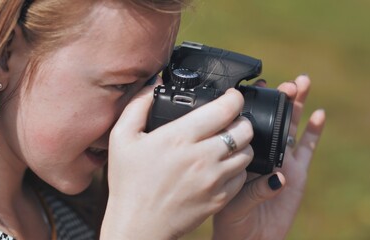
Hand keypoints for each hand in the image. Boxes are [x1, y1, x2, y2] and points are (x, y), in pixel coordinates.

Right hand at [101, 79, 253, 239]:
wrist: (138, 225)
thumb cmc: (128, 182)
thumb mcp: (121, 138)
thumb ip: (138, 105)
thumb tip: (155, 83)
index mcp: (179, 137)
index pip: (224, 109)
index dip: (234, 97)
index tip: (232, 96)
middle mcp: (202, 156)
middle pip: (244, 129)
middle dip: (241, 119)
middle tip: (231, 120)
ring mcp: (214, 179)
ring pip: (248, 152)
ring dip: (242, 143)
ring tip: (228, 143)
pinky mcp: (220, 198)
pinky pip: (243, 176)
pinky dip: (239, 167)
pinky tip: (224, 166)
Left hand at [212, 75, 325, 239]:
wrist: (250, 237)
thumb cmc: (233, 219)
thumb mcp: (235, 203)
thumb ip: (255, 190)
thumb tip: (278, 178)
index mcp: (243, 153)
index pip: (250, 122)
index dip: (256, 103)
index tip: (259, 84)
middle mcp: (263, 152)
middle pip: (274, 119)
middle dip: (282, 98)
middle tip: (289, 83)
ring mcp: (282, 160)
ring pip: (292, 127)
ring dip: (298, 106)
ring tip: (303, 83)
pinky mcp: (298, 173)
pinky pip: (307, 148)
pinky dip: (314, 131)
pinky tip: (319, 114)